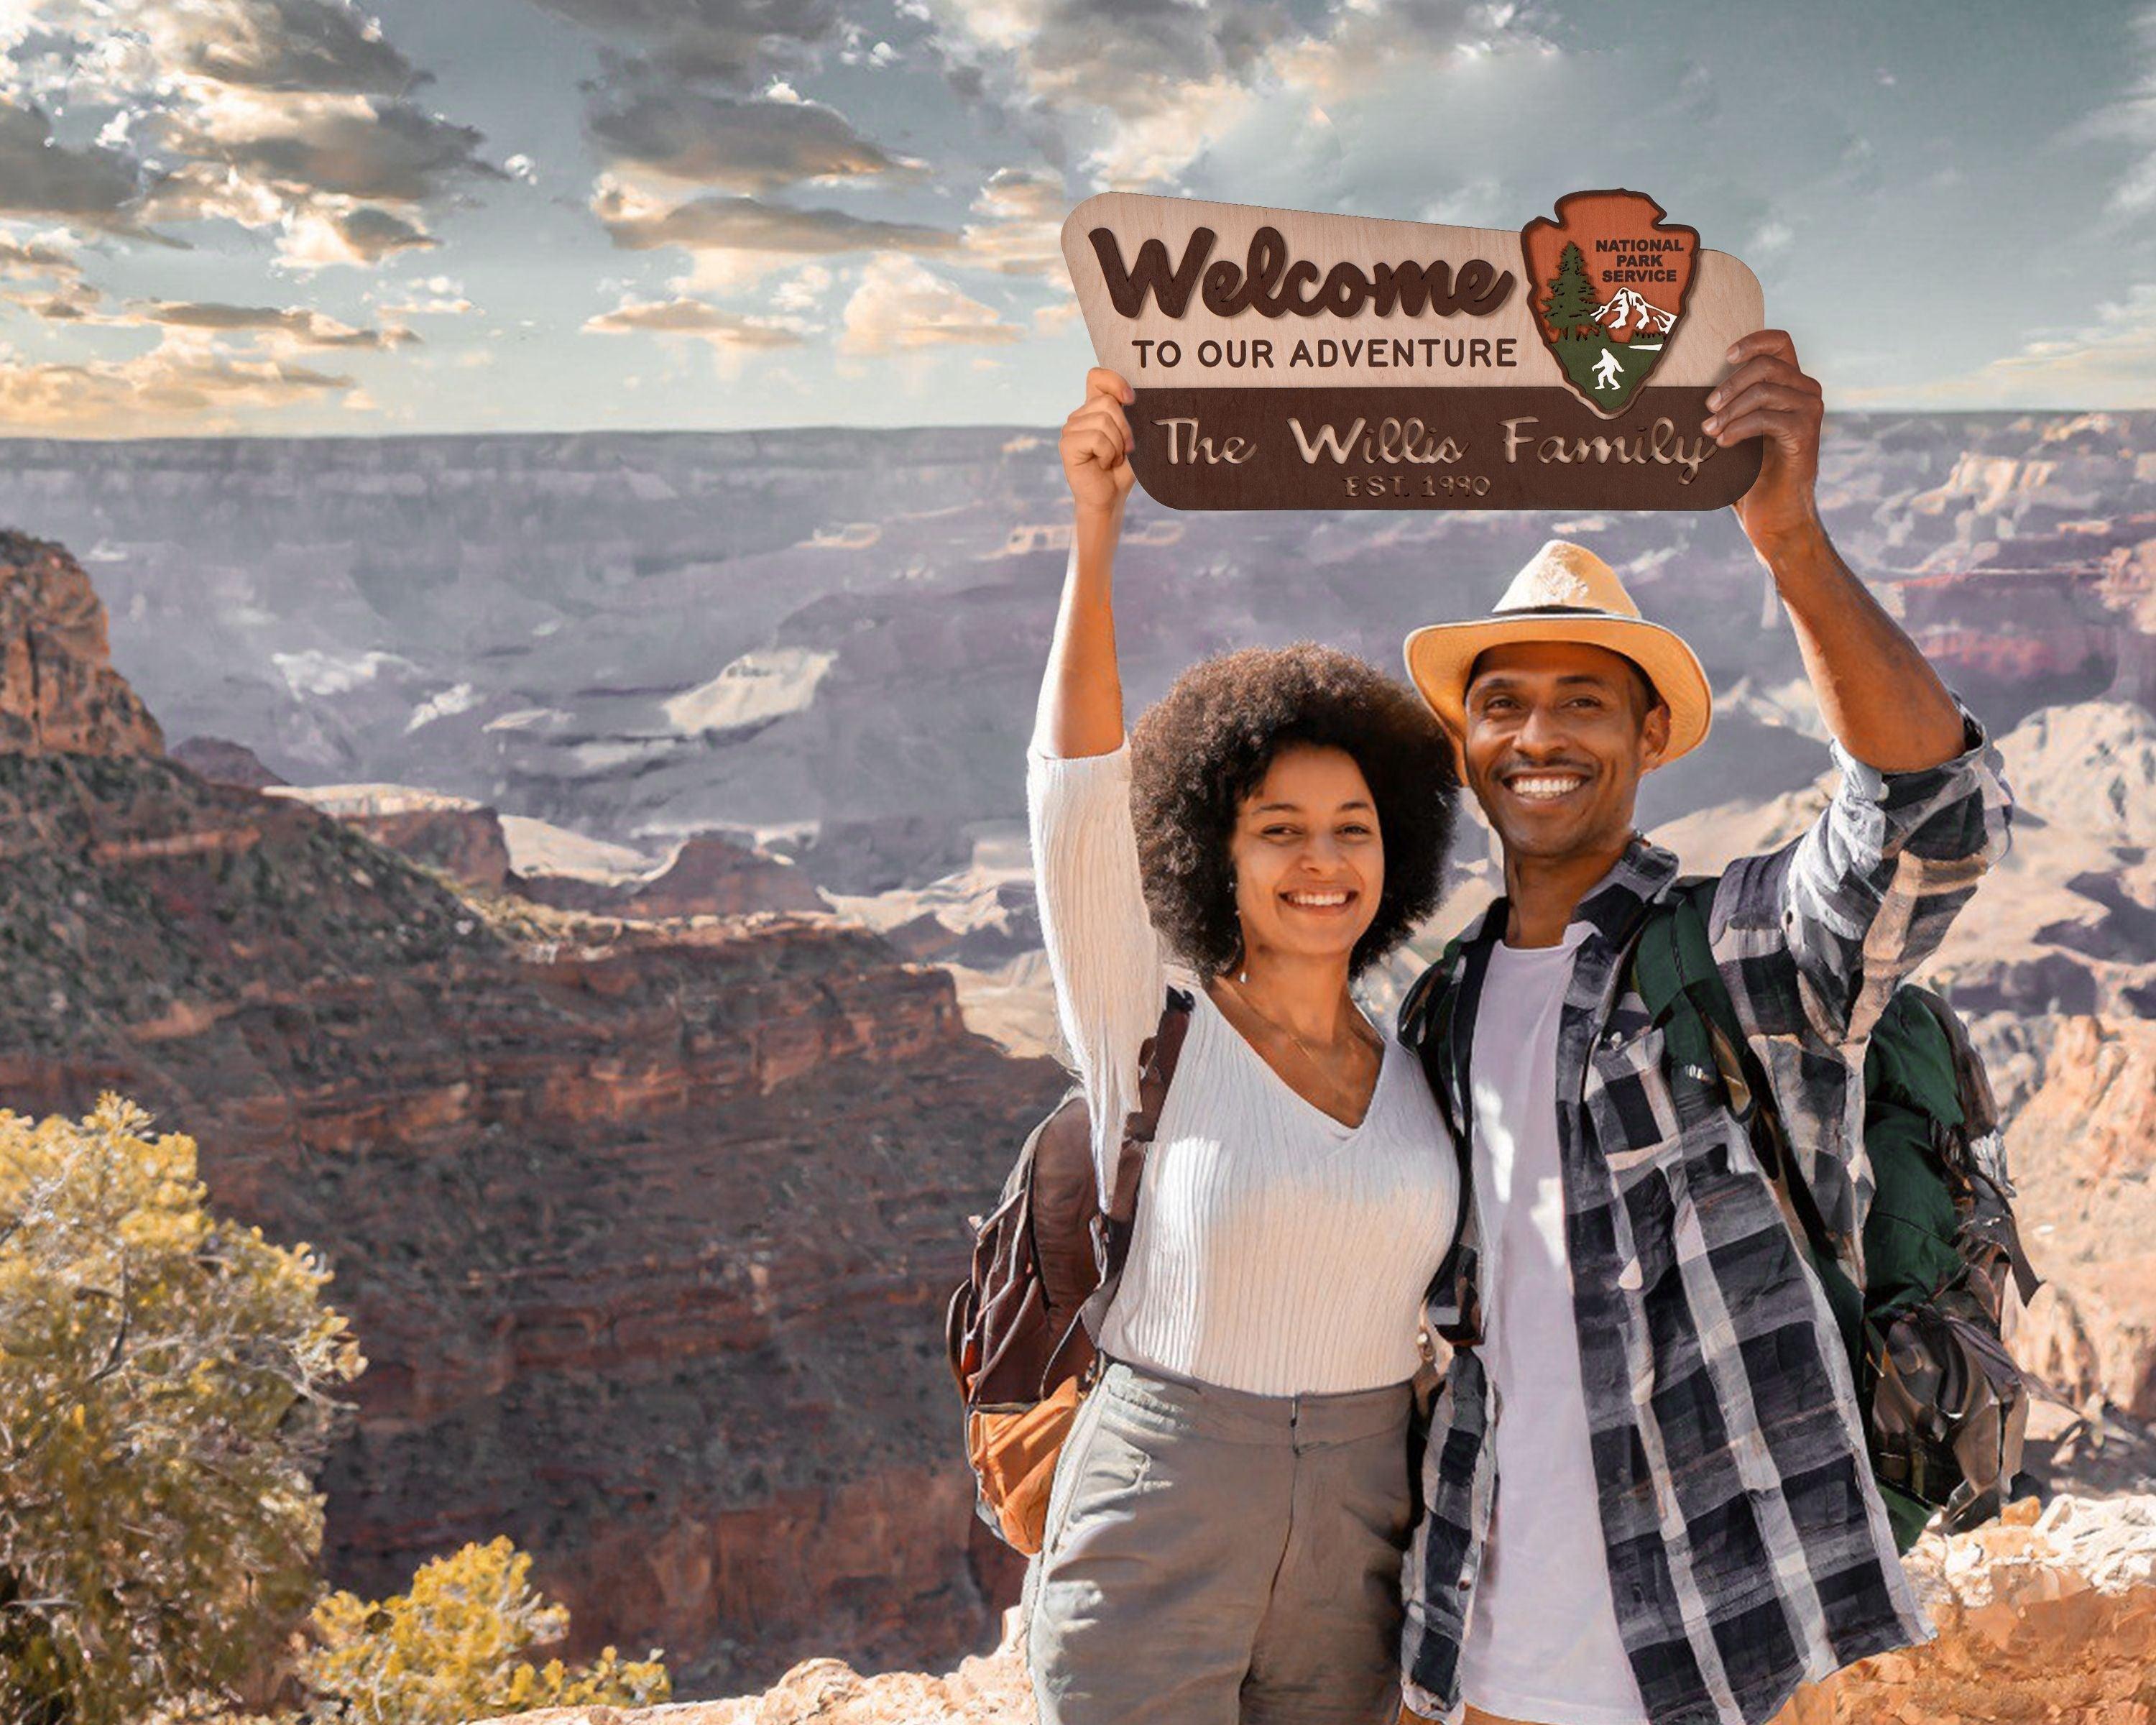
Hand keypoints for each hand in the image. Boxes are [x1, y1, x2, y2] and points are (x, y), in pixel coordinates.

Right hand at [1060, 367, 1137, 514]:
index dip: (1114, 382)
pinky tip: (1102, 464)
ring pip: (1103, 421)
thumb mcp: (1134, 437)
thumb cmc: (1123, 469)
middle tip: (1126, 449)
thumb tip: (1135, 399)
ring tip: (1112, 459)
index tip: (1131, 399)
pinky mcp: (1067, 444)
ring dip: (1117, 445)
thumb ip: (1132, 416)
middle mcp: (1080, 415)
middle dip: (1125, 428)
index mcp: (1095, 408)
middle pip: (1107, 401)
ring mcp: (1071, 429)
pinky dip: (1107, 454)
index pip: (1097, 377)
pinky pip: (1096, 438)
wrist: (1111, 498)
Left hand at [1707, 330, 1824, 552]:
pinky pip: (1768, 417)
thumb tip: (1686, 388)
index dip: (1753, 341)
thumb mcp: (1735, 431)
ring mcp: (1809, 411)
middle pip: (1767, 364)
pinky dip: (1740, 428)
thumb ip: (1727, 405)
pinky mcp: (1806, 434)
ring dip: (1730, 409)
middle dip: (1730, 384)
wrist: (1774, 515)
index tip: (1724, 357)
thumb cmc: (1749, 474)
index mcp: (1790, 384)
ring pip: (1765, 390)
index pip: (1780, 342)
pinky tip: (1723, 442)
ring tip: (1709, 431)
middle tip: (1707, 409)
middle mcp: (1806, 392)